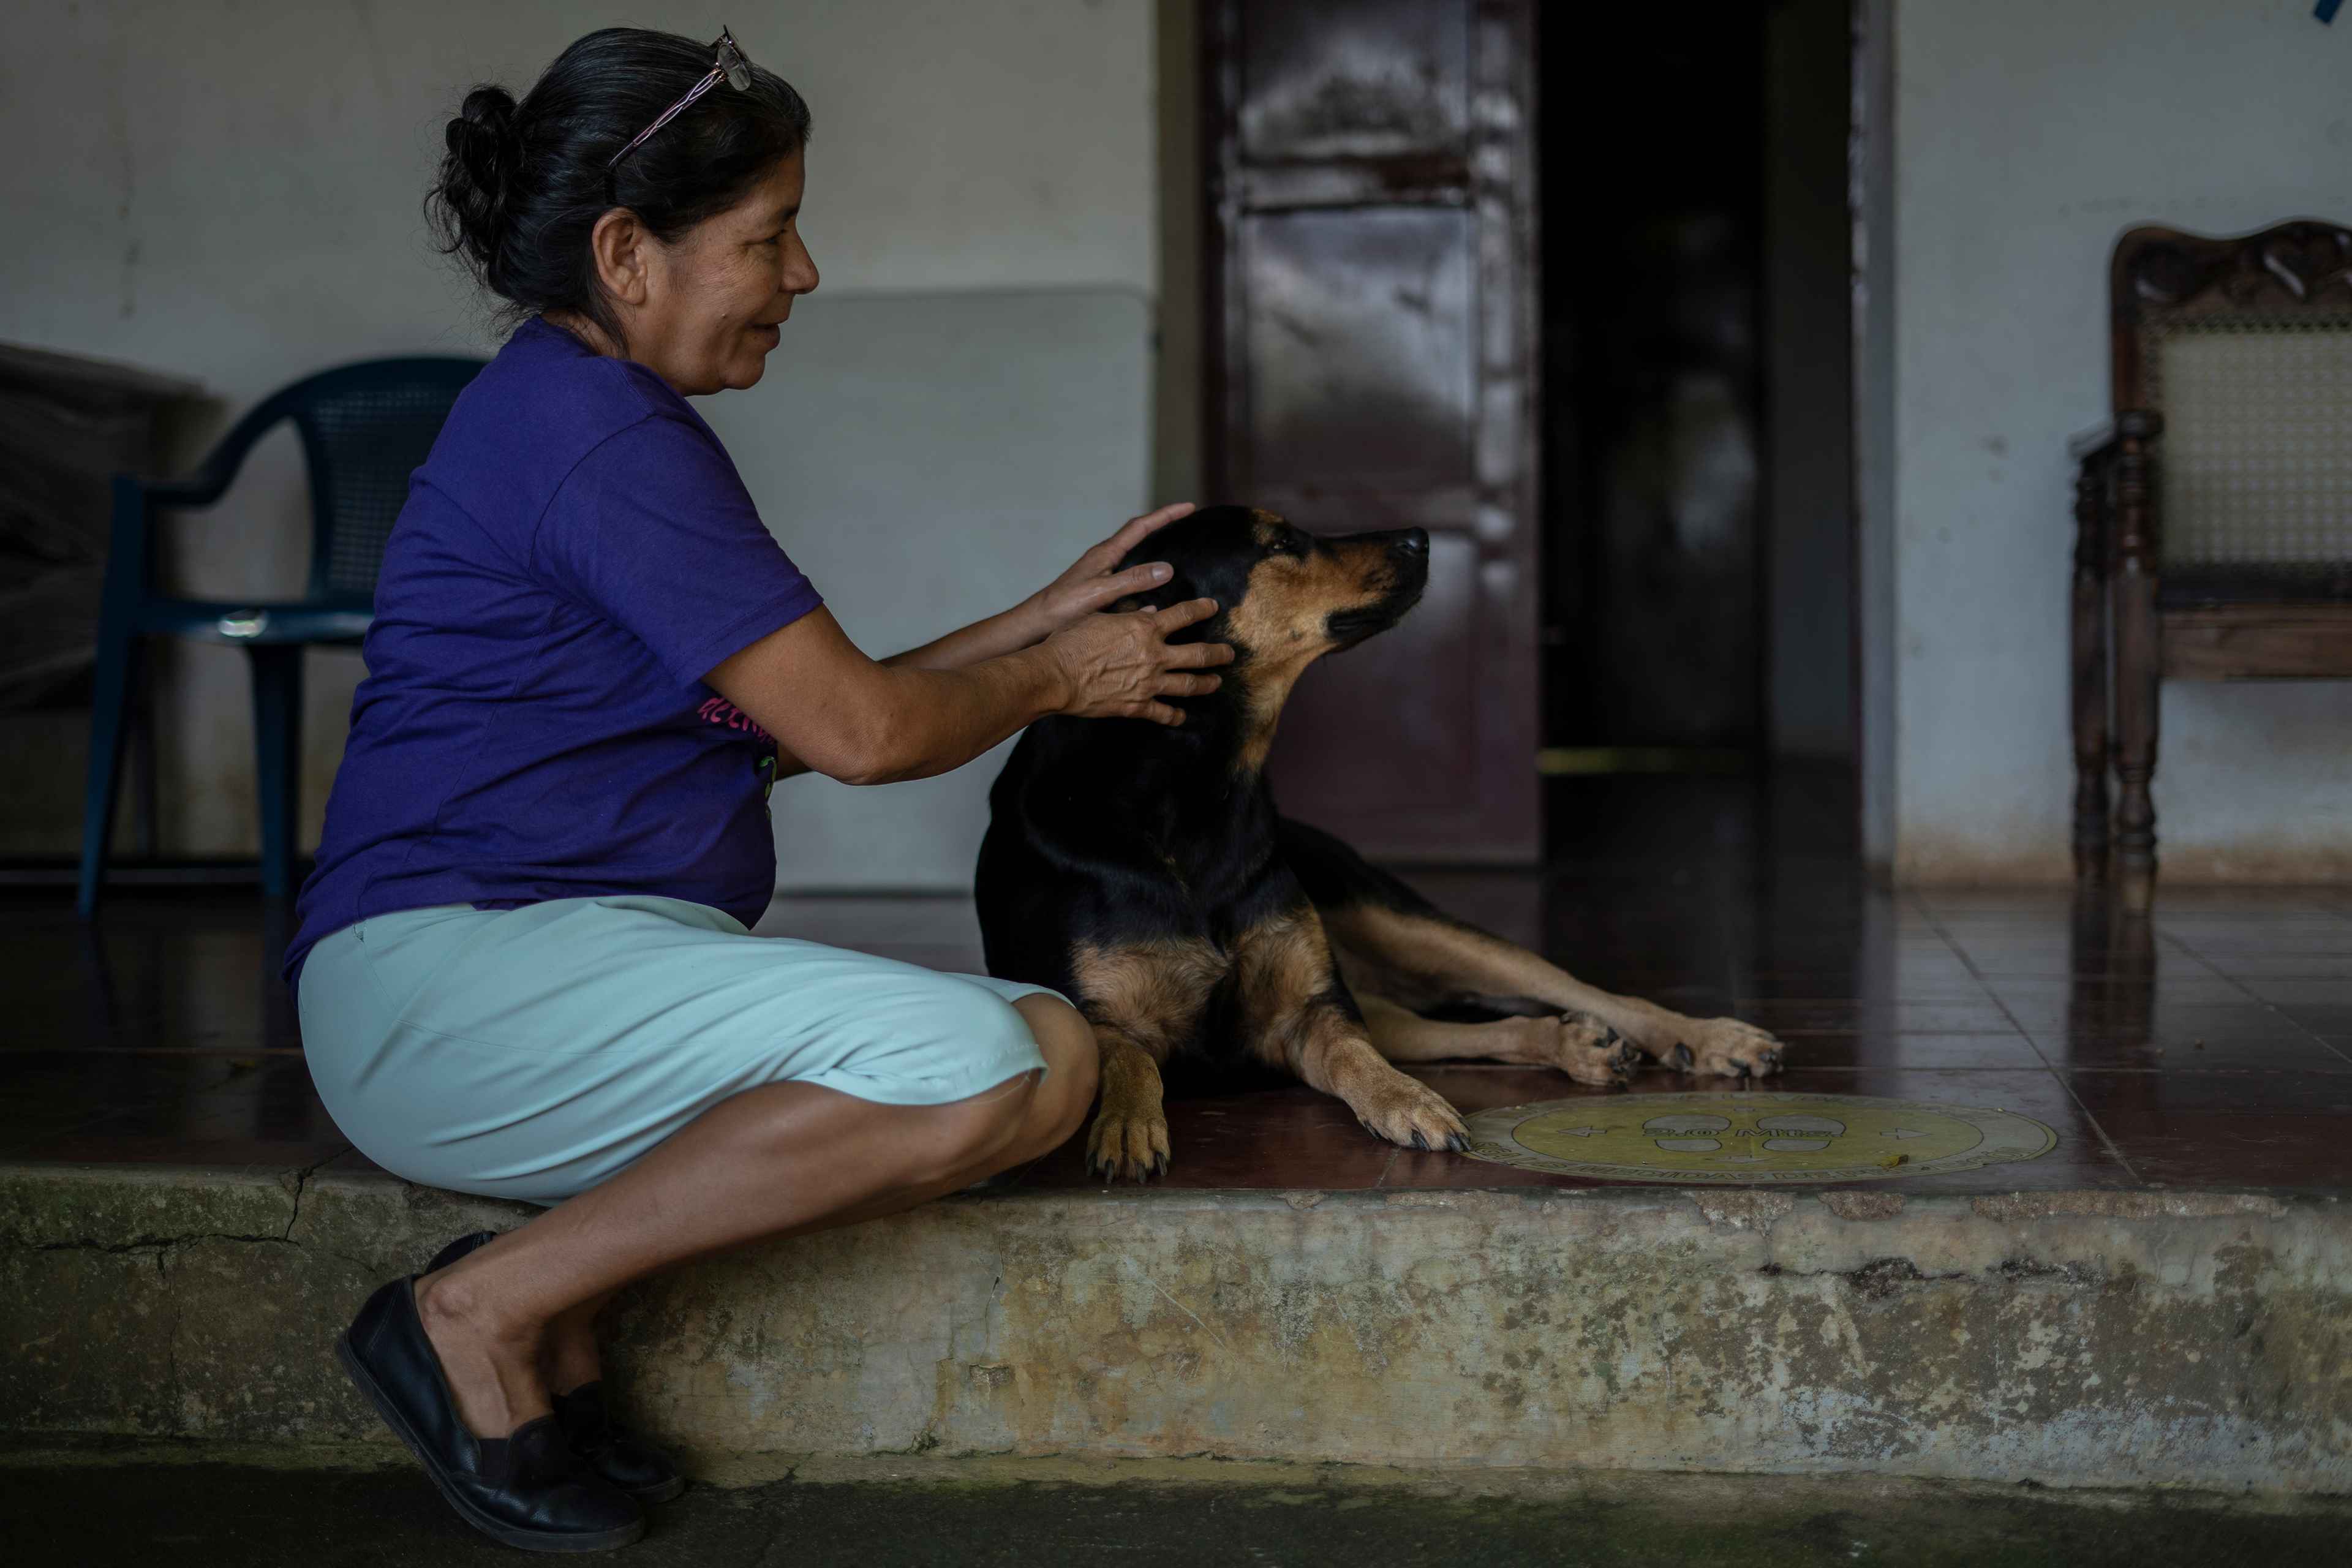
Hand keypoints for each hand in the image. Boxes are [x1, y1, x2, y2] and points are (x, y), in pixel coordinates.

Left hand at [1019, 502, 1197, 641]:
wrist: (1038, 622)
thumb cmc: (1063, 606)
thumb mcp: (1101, 592)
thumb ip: (1133, 579)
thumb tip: (1167, 568)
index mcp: (1106, 553)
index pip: (1141, 526)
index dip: (1166, 515)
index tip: (1188, 507)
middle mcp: (1105, 558)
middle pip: (1139, 534)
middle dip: (1163, 524)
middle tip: (1186, 519)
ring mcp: (1103, 571)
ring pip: (1135, 554)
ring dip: (1155, 547)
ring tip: (1176, 546)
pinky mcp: (1101, 587)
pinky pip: (1130, 573)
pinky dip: (1146, 573)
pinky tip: (1156, 588)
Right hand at [1042, 596, 1234, 725]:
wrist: (1056, 675)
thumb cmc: (1071, 641)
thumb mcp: (1099, 616)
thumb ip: (1128, 614)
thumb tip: (1150, 610)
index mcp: (1145, 628)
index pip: (1184, 615)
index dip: (1202, 609)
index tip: (1213, 607)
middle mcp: (1154, 655)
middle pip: (1199, 653)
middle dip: (1219, 653)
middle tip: (1230, 653)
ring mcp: (1149, 683)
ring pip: (1190, 684)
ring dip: (1208, 683)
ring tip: (1218, 682)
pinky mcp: (1138, 706)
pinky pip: (1164, 713)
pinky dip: (1176, 716)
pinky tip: (1182, 717)